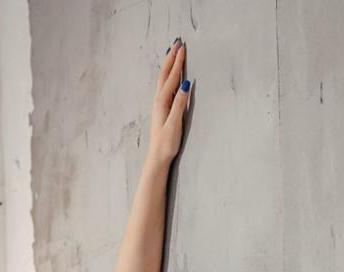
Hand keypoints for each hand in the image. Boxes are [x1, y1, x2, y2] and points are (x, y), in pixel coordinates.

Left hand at [148, 39, 190, 168]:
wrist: (157, 157)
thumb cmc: (166, 143)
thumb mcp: (174, 123)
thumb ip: (180, 103)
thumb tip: (186, 84)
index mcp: (162, 102)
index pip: (172, 77)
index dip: (178, 62)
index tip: (183, 47)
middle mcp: (158, 101)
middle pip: (165, 74)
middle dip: (171, 58)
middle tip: (177, 42)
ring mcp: (159, 105)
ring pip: (164, 79)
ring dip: (169, 65)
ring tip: (173, 53)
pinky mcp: (161, 110)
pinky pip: (165, 87)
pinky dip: (168, 76)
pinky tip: (171, 76)